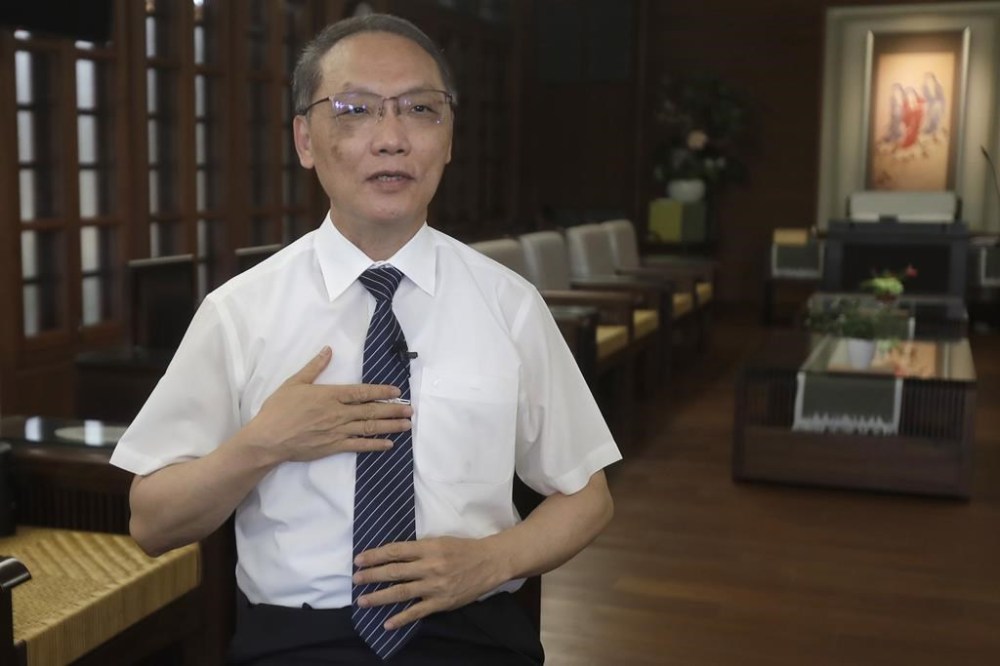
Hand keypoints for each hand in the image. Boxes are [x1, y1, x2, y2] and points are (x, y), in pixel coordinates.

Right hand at [246, 346, 412, 464]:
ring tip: (406, 425)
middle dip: (393, 410)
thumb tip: (328, 350)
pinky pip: (359, 446)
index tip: (396, 392)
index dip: (381, 392)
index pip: (362, 392)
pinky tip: (388, 444)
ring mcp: (338, 431)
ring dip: (390, 426)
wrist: (268, 438)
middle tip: (410, 409)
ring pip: (369, 427)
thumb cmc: (279, 409)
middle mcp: (338, 413)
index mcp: (330, 395)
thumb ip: (314, 367)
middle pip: (371, 410)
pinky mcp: (333, 447)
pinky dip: (375, 445)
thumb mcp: (294, 383)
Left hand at [353, 537, 507, 629]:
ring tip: (362, 600)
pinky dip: (401, 619)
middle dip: (371, 575)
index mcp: (428, 548)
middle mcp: (429, 566)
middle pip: (394, 572)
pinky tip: (387, 623)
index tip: (359, 559)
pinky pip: (417, 612)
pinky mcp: (442, 602)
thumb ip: (419, 549)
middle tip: (355, 579)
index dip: (375, 556)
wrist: (490, 562)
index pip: (395, 551)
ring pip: (401, 592)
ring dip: (379, 597)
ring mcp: (435, 586)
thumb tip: (394, 556)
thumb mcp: (440, 541)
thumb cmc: (464, 549)